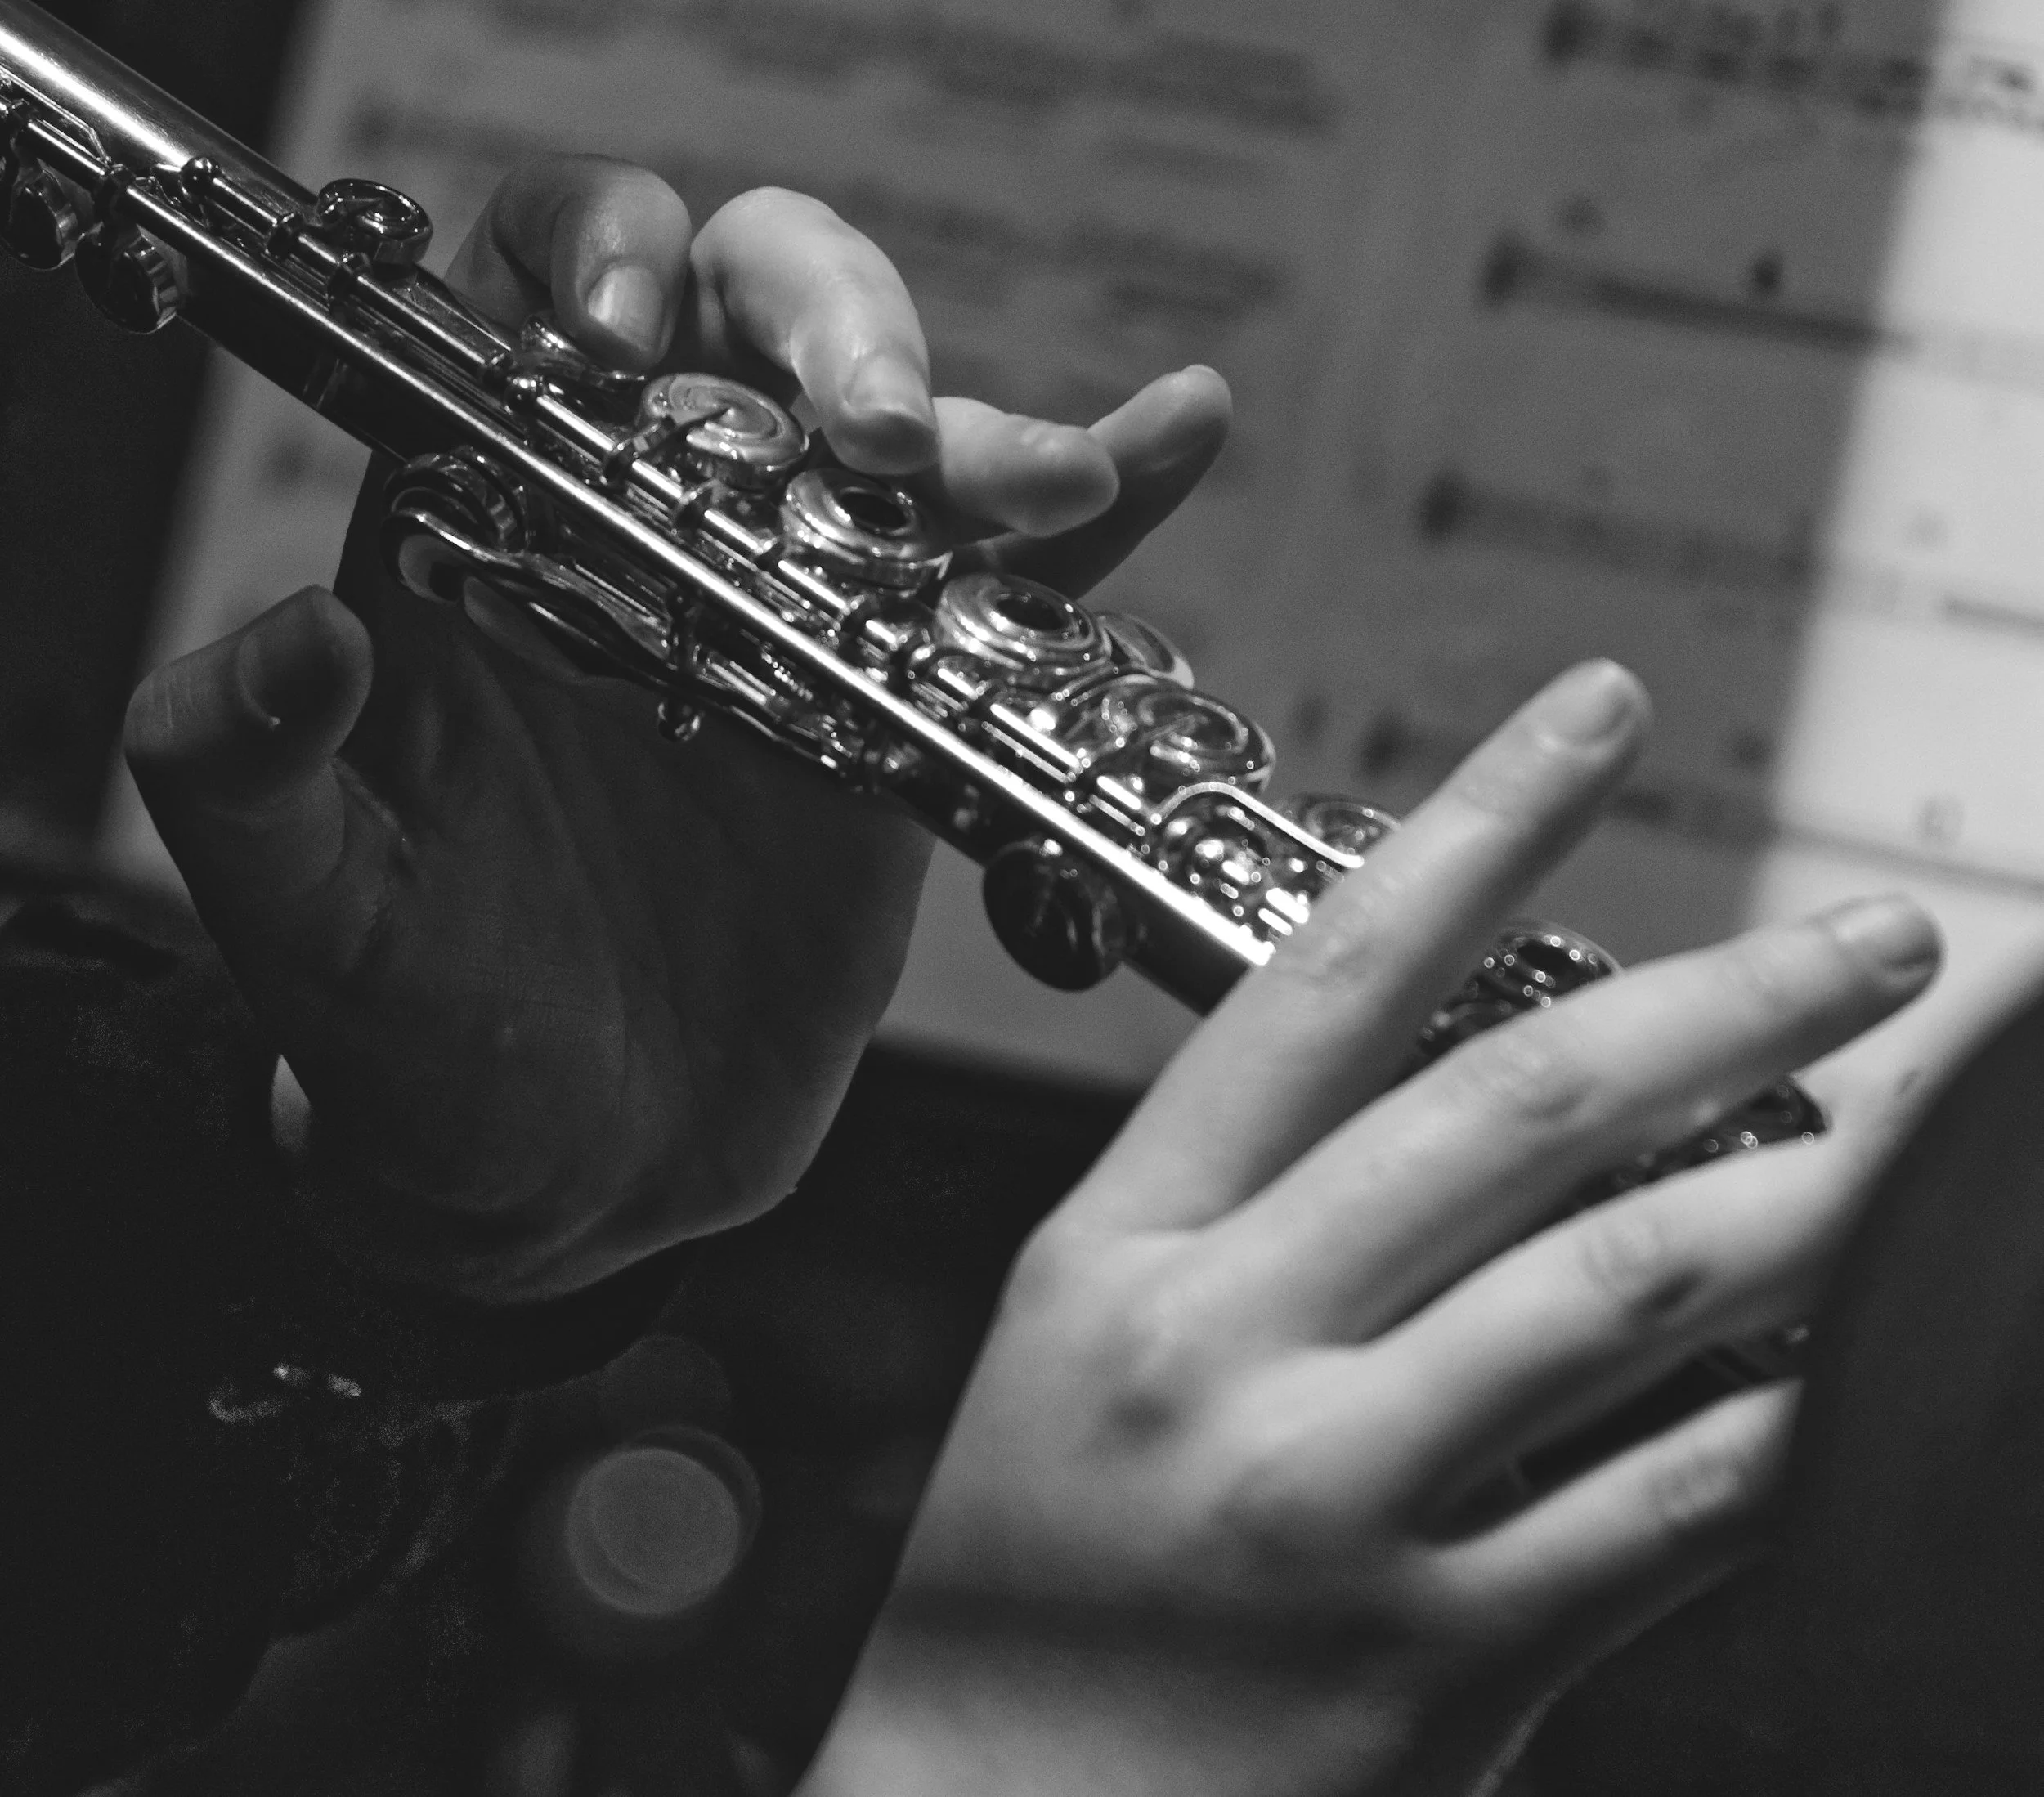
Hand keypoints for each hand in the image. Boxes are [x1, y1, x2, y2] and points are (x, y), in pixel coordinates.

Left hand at [123, 158, 1231, 1302]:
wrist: (575, 1170)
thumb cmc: (414, 1038)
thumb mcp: (307, 916)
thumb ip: (242, 778)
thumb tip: (293, 640)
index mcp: (483, 532)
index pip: (531, 298)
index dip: (587, 260)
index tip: (625, 346)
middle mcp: (647, 536)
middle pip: (745, 318)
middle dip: (825, 328)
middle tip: (875, 436)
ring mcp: (791, 613)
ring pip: (897, 440)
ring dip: (981, 433)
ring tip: (1043, 484)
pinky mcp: (900, 706)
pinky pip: (1008, 584)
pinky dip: (1099, 507)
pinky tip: (1170, 437)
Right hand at [806, 662, 1942, 1796]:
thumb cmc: (1031, 1565)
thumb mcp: (1087, 1333)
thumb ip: (1257, 1209)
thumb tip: (1497, 1094)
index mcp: (1123, 1244)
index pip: (1318, 984)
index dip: (1473, 829)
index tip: (1596, 714)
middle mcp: (1227, 1347)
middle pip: (1513, 1112)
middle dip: (1727, 998)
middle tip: (1880, 940)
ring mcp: (1335, 1505)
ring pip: (1621, 1287)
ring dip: (1806, 1189)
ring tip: (1920, 1127)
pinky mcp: (1435, 1659)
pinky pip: (1663, 1506)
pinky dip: (1785, 1411)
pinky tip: (1863, 1352)